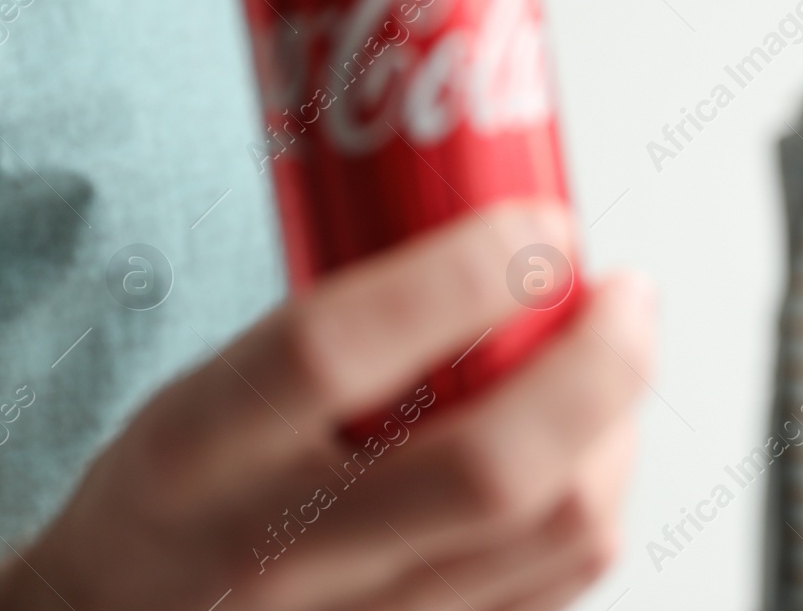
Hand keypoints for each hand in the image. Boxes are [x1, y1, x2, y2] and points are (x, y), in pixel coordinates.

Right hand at [0, 203, 652, 610]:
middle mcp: (280, 554)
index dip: (469, 273)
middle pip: (497, 466)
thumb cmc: (178, 497)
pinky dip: (599, 495)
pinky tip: (588, 445)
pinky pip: (562, 580)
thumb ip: (347, 328)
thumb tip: (507, 243)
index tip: (541, 226)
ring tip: (612, 365)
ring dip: (618, 426)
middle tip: (624, 296)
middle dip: (600, 362)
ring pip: (560, 531)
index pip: (340, 349)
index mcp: (201, 453)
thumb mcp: (205, 388)